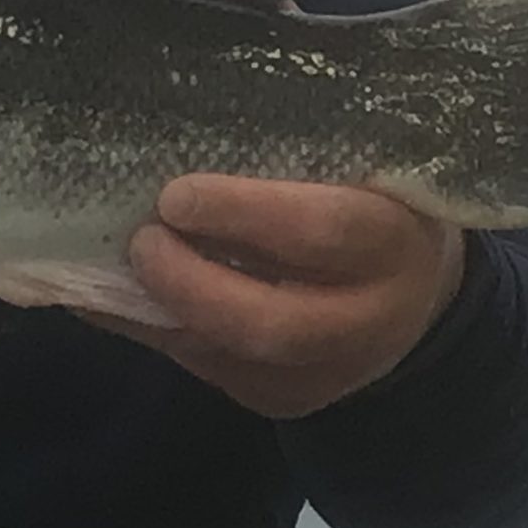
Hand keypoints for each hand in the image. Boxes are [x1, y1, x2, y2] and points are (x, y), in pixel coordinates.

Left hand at [107, 176, 467, 418]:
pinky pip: (208, 368)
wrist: (414, 298)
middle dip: (189, 284)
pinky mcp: (283, 398)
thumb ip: (297, 155)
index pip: (321, 234)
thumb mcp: (360, 168)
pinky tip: (116, 294)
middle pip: (269, 324)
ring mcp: (325, 375)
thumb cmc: (372, 202)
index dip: (243, 215)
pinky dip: (156, 328)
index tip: (176, 195)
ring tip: (113, 263)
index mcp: (393, 244)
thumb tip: (183, 129)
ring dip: (160, 310)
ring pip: (230, 358)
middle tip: (140, 241)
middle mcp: (367, 321)